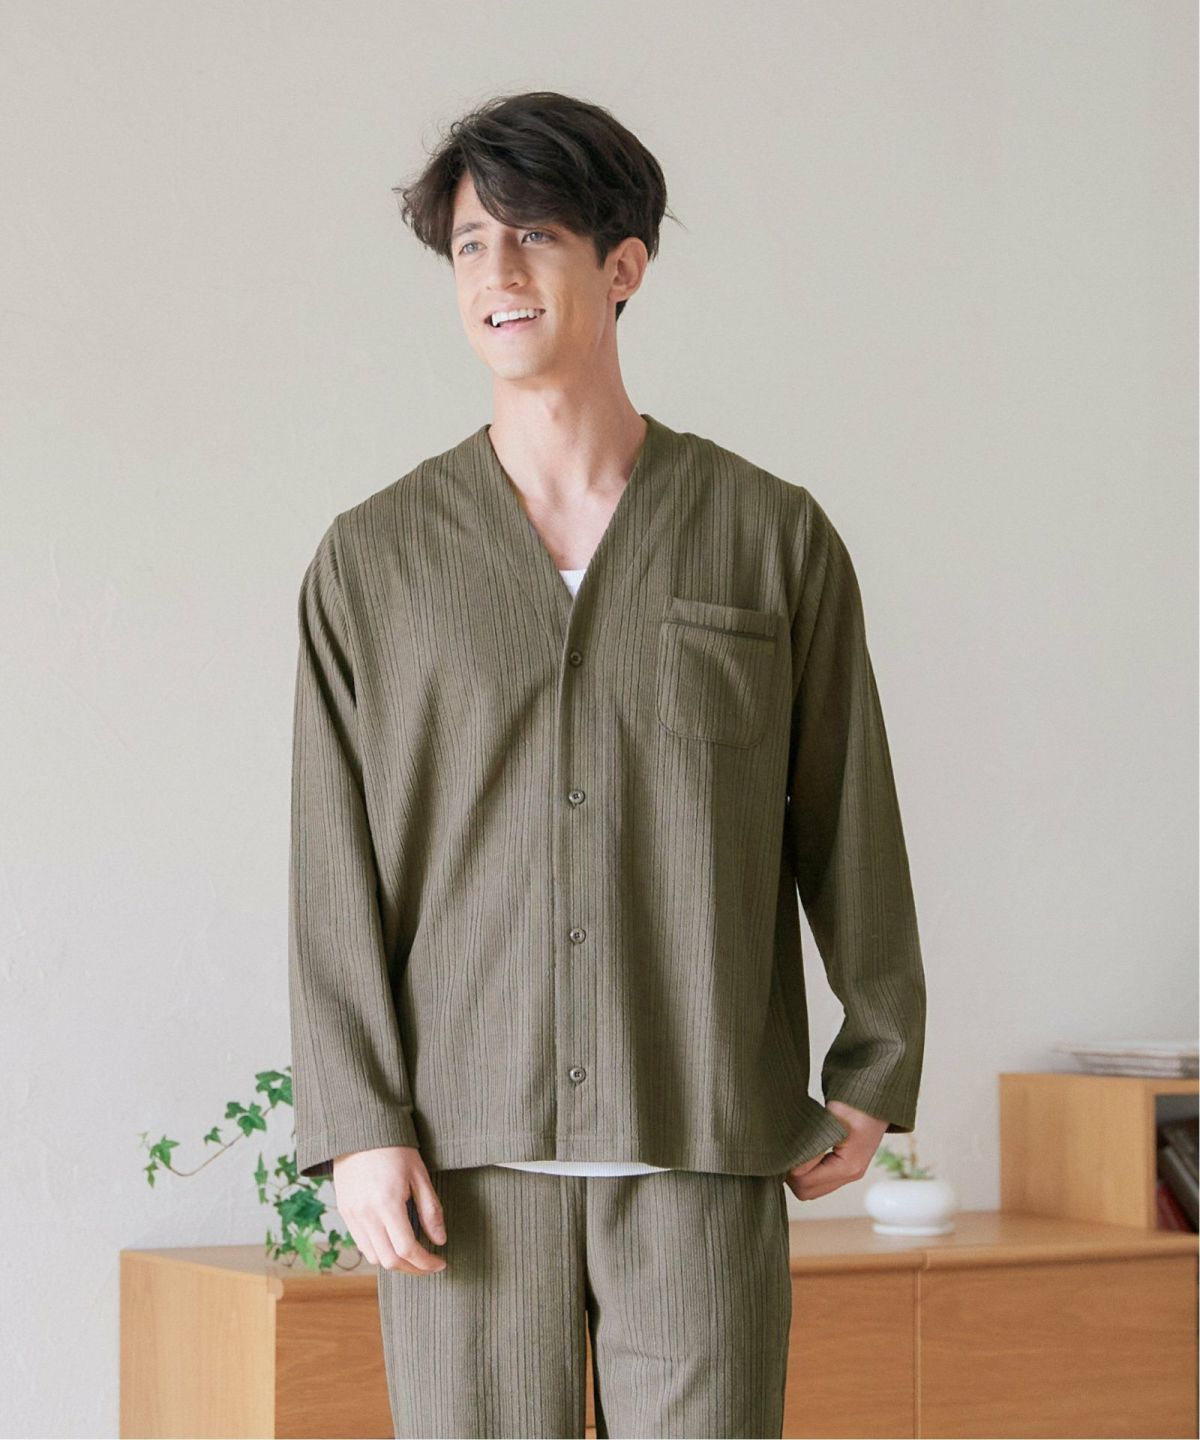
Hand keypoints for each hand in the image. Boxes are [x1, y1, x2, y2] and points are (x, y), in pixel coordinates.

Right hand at [331, 1145, 447, 1273]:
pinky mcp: (345, 1212)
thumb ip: (430, 1210)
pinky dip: (379, 1250)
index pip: (407, 1249)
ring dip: (395, 1262)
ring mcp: (352, 1215)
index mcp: (387, 1203)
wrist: (360, 1131)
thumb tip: (440, 1240)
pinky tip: (393, 1241)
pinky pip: (361, 1244)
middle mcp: (366, 1214)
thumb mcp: (419, 1174)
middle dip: (413, 1268)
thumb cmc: (394, 1149)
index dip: (426, 1263)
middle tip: (429, 1263)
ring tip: (412, 1253)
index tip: (440, 1263)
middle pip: (389, 1260)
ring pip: (373, 1257)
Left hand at [783, 1100, 887, 1200]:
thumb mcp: (832, 1118)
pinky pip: (819, 1181)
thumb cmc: (856, 1103)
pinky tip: (803, 1153)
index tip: (783, 1148)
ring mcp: (849, 1173)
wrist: (875, 1097)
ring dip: (798, 1174)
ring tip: (793, 1150)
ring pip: (812, 1189)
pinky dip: (807, 1171)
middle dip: (791, 1174)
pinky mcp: (846, 1168)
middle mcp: (851, 1174)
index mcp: (849, 1165)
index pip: (805, 1182)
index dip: (789, 1168)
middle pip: (807, 1192)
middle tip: (784, 1151)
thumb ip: (813, 1143)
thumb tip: (792, 1166)